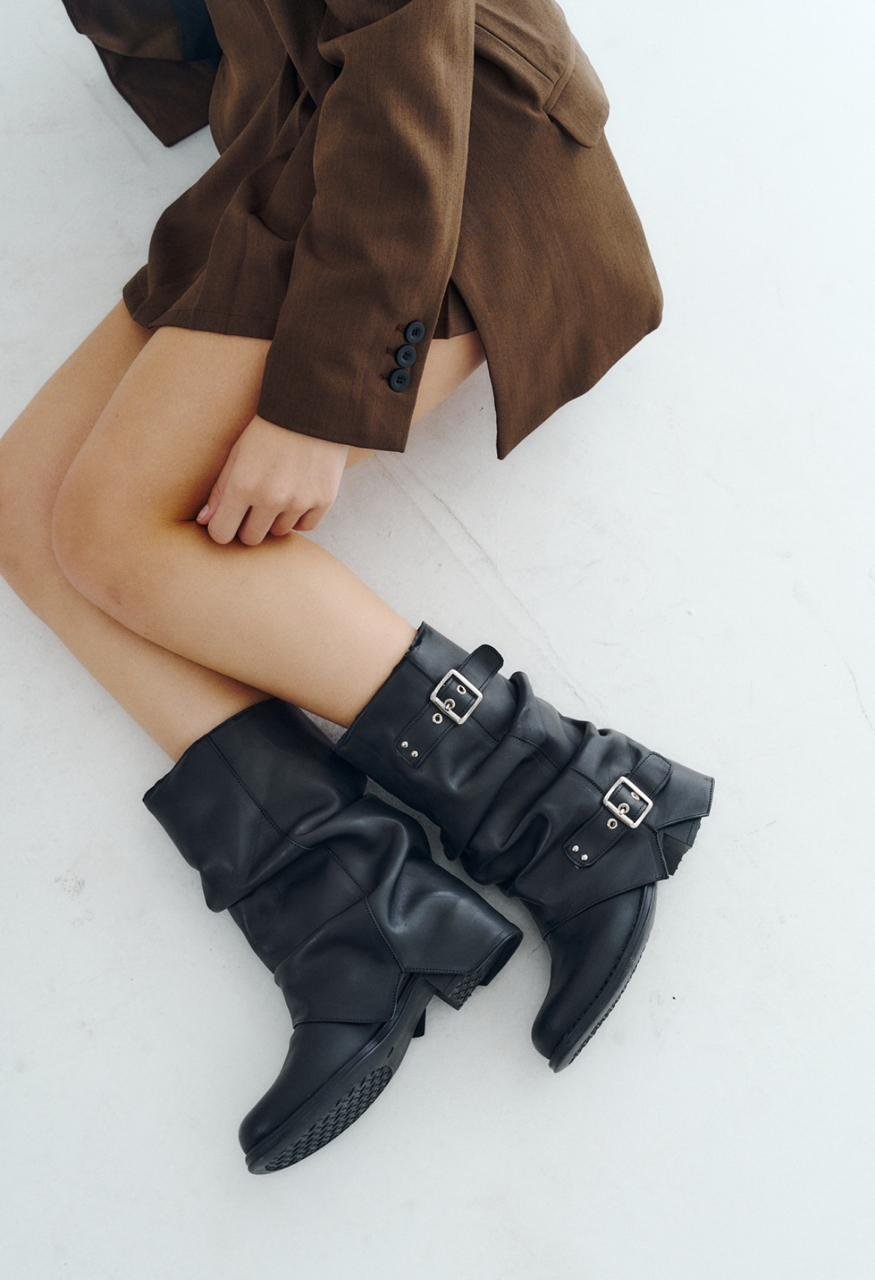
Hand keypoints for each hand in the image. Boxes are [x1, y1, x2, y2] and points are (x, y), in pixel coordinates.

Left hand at [196, 416, 348, 544]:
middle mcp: (270, 498)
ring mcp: (299, 501)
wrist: (312, 407)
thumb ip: (220, 490)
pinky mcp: (323, 500)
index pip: (222, 534)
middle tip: (253, 507)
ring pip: (279, 532)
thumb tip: (205, 521)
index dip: (222, 528)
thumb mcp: (237, 452)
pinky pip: (305, 526)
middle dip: (248, 527)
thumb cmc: (267, 429)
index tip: (227, 519)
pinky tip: (297, 496)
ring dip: (275, 519)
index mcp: (242, 485)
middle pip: (251, 538)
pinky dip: (299, 516)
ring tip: (278, 492)